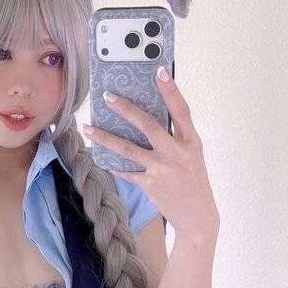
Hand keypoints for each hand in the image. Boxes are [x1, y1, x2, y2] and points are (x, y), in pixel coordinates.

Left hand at [82, 68, 219, 240]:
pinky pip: (126, 171)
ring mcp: (162, 169)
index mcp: (191, 141)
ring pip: (127, 149)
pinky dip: (113, 164)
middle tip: (108, 97)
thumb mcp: (192, 154)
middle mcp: (176, 153)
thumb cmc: (194, 181)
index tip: (160, 72)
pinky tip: (101, 157)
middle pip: (147, 125)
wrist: (198, 216)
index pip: (181, 110)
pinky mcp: (149, 184)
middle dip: (125, 109)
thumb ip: (175, 137)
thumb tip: (147, 120)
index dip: (171, 90)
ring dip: (105, 138)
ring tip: (88, 128)